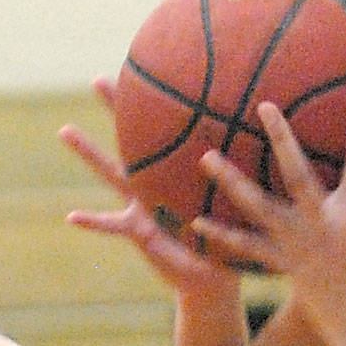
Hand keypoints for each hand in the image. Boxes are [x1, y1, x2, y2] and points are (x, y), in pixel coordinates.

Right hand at [60, 78, 241, 298]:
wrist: (215, 277)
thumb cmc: (230, 241)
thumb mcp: (244, 207)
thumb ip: (253, 181)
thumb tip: (280, 143)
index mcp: (180, 173)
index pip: (170, 129)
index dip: (164, 103)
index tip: (157, 67)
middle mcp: (160, 181)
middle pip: (137, 139)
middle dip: (118, 110)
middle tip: (99, 78)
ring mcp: (144, 203)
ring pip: (113, 171)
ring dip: (89, 152)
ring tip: (65, 128)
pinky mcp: (138, 232)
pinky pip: (112, 225)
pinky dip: (92, 221)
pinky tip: (69, 216)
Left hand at [194, 86, 345, 345]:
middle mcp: (321, 226)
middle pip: (295, 173)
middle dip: (280, 137)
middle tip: (262, 106)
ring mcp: (299, 247)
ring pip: (258, 208)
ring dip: (231, 182)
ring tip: (204, 158)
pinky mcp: (285, 267)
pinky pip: (248, 249)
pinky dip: (223, 236)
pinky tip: (196, 223)